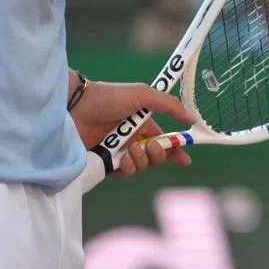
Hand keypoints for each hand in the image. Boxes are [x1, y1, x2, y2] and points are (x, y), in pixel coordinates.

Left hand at [70, 80, 192, 176]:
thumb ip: (169, 106)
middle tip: (151, 146)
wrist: (76, 107)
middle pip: (155, 157)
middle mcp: (132, 139)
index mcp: (142, 124)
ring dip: (141, 161)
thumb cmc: (108, 97)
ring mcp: (118, 152)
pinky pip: (123, 173)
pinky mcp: (104, 163)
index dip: (176, 151)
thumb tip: (192, 120)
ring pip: (141, 166)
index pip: (164, 140)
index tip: (185, 159)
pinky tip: (122, 159)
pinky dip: (127, 168)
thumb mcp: (143, 95)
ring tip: (131, 149)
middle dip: (159, 155)